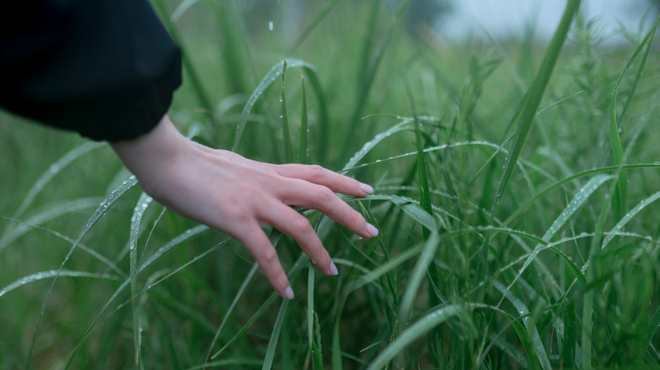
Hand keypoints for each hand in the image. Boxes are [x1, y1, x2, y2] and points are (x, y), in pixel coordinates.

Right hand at [110, 116, 378, 298]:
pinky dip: (278, 274)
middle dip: (349, 214)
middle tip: (371, 231)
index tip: (367, 191)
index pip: (315, 173)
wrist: (167, 160)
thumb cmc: (193, 164)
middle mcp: (269, 183)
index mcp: (269, 171)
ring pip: (301, 226)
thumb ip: (251, 178)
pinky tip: (286, 293)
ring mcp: (254, 201)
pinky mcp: (236, 219)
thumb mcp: (233, 167)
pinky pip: (264, 252)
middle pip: (321, 195)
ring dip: (319, 251)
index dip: (344, 181)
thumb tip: (255, 184)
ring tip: (332, 271)